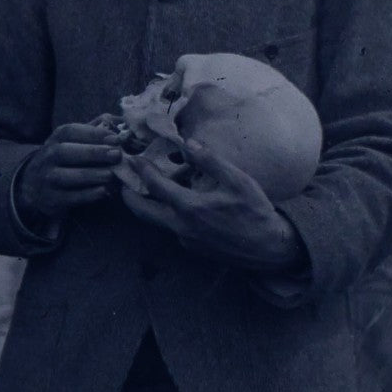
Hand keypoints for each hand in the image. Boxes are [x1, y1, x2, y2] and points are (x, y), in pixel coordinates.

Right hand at [15, 123, 122, 224]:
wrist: (35, 185)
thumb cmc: (66, 160)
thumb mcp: (73, 142)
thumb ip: (95, 131)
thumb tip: (122, 123)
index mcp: (56, 139)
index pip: (70, 131)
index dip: (93, 134)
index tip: (115, 138)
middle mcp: (48, 157)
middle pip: (65, 152)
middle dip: (92, 153)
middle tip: (116, 155)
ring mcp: (47, 179)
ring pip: (66, 176)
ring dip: (91, 175)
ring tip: (111, 175)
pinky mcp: (52, 199)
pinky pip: (69, 197)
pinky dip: (87, 195)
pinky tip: (103, 191)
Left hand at [120, 139, 306, 271]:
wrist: (270, 248)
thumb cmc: (255, 212)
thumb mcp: (238, 181)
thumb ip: (211, 161)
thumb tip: (189, 143)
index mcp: (190, 208)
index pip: (155, 186)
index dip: (141, 170)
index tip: (132, 158)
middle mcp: (181, 227)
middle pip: (143, 212)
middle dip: (128, 196)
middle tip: (121, 182)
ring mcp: (185, 240)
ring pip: (157, 221)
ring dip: (147, 205)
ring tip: (144, 189)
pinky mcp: (192, 247)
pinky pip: (173, 228)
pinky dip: (167, 214)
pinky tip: (176, 203)